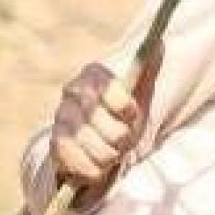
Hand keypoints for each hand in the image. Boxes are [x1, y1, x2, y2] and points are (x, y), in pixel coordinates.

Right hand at [49, 44, 161, 187]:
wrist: (103, 137)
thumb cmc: (125, 111)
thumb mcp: (141, 90)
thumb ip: (149, 67)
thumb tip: (159, 43)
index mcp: (94, 75)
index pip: (109, 88)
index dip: (125, 106)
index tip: (132, 111)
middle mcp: (72, 93)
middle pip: (107, 126)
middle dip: (122, 137)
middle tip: (124, 136)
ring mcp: (61, 120)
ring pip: (96, 148)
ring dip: (110, 155)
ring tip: (112, 150)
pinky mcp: (55, 146)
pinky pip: (80, 164)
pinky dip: (95, 171)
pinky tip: (98, 164)